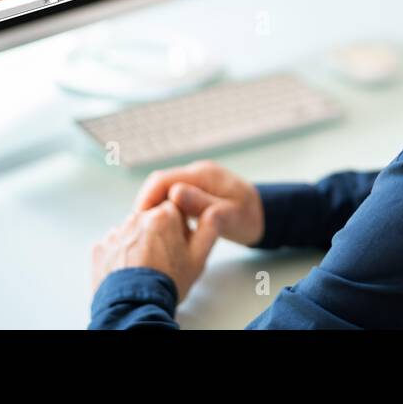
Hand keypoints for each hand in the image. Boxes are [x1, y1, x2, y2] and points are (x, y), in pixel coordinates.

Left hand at [91, 200, 219, 298]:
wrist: (134, 307)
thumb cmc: (168, 282)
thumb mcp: (198, 258)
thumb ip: (209, 229)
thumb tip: (215, 210)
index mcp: (163, 216)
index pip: (175, 208)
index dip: (179, 227)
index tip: (178, 244)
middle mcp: (137, 218)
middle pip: (152, 219)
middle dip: (158, 234)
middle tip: (162, 259)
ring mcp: (116, 232)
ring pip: (132, 231)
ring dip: (138, 243)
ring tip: (145, 267)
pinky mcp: (100, 248)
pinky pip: (114, 245)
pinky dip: (121, 254)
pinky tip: (129, 270)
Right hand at [134, 160, 264, 246]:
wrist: (264, 215)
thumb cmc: (249, 217)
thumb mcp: (228, 215)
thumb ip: (202, 204)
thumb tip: (174, 193)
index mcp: (203, 174)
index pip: (163, 180)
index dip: (146, 199)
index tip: (138, 221)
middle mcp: (197, 172)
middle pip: (160, 184)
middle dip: (147, 205)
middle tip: (137, 230)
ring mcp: (196, 180)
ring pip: (164, 190)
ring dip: (154, 208)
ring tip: (145, 231)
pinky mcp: (196, 190)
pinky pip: (172, 196)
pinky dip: (164, 210)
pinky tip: (161, 228)